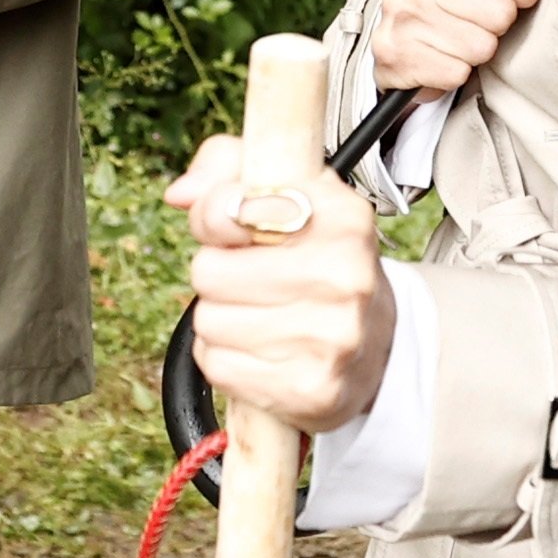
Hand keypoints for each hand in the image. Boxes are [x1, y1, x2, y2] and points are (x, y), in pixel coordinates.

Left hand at [168, 138, 389, 430]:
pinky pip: (218, 366)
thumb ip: (227, 169)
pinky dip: (228, 360)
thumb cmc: (318, 258)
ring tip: (262, 315)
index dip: (215, 218)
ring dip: (222, 319)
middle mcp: (345, 275)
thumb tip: (180, 194)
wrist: (377, 342)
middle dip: (218, 275)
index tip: (233, 228)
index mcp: (341, 216)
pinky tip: (263, 350)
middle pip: (208, 272)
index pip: (231, 208)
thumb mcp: (289, 193)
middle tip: (252, 279)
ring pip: (208, 322)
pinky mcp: (311, 388)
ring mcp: (333, 338)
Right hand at [371, 0, 542, 95]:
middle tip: (476, 18)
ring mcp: (400, 9)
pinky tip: (439, 54)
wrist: (395, 29)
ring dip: (475, 50)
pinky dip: (454, 71)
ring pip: (481, 47)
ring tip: (457, 36)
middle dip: (496, 23)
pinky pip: (456, 73)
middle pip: (502, 13)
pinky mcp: (391, 51)